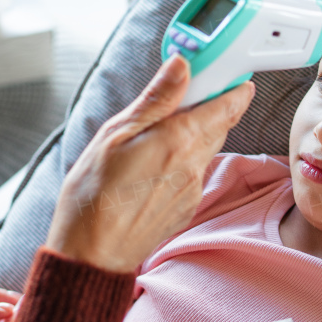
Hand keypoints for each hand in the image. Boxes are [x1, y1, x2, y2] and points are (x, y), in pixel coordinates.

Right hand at [47, 55, 254, 273]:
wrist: (91, 255)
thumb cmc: (93, 195)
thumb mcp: (115, 134)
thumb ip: (155, 99)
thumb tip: (182, 65)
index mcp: (180, 140)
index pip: (227, 104)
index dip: (230, 83)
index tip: (224, 70)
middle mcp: (194, 165)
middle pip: (219, 124)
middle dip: (211, 104)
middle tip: (187, 90)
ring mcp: (193, 189)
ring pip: (205, 149)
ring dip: (195, 132)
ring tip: (160, 128)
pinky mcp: (186, 207)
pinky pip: (193, 173)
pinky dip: (182, 159)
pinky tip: (152, 163)